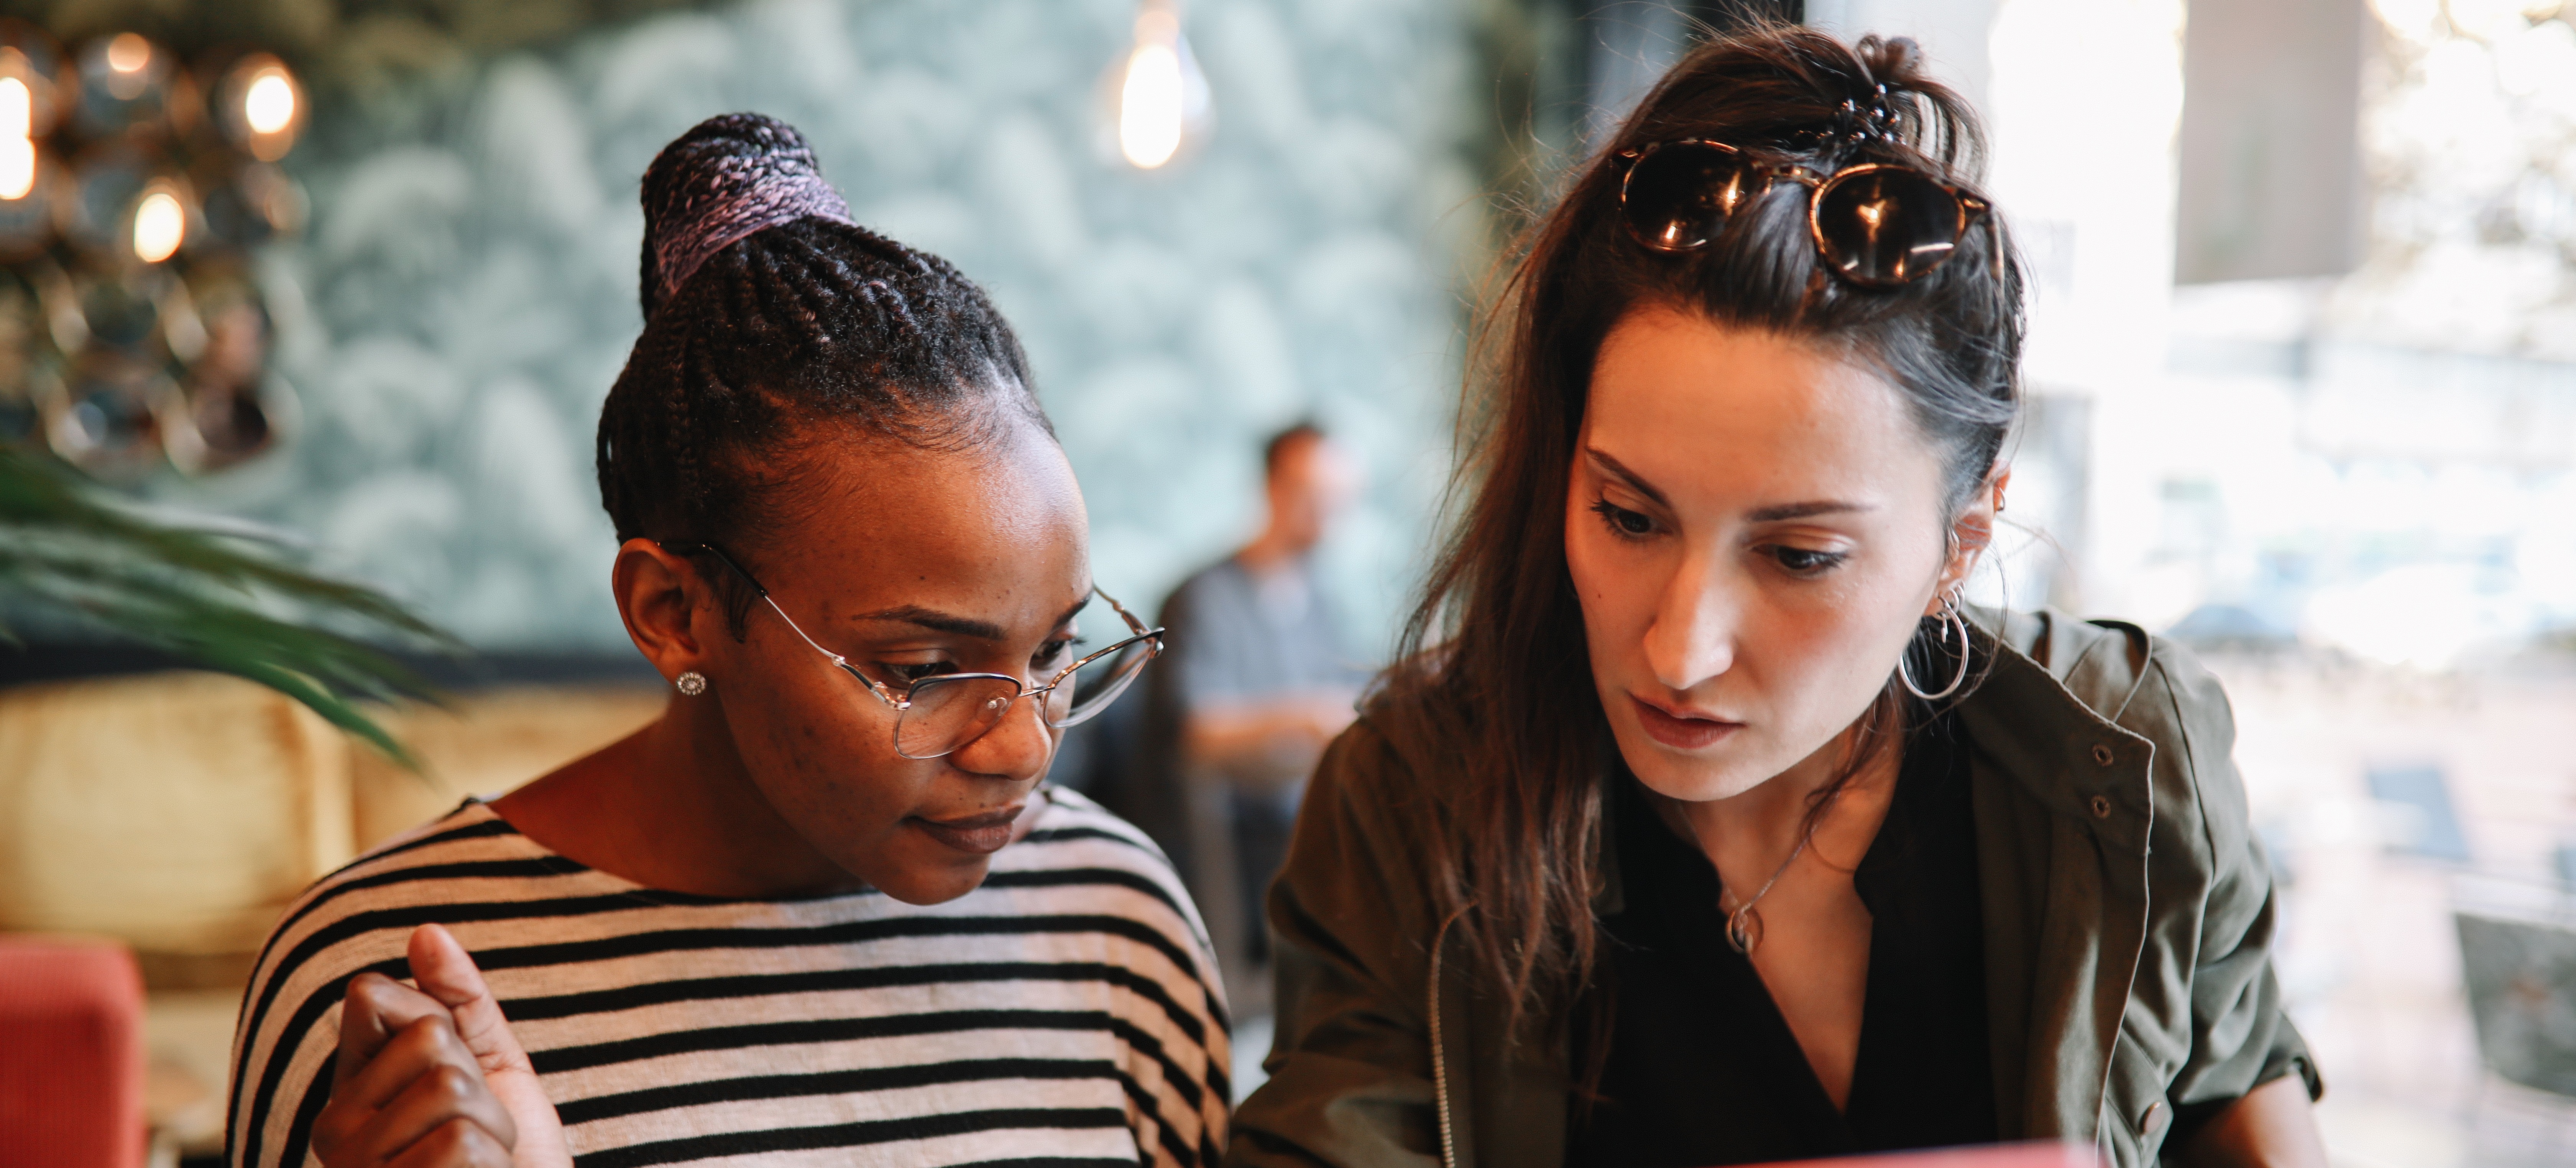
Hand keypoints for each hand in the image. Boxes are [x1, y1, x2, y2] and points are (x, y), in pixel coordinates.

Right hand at [311, 924, 570, 1167]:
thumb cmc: (508, 1153)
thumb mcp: (494, 1067)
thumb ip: (458, 1000)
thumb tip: (425, 930)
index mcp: (351, 1089)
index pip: (374, 996)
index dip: (436, 1023)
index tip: (447, 1073)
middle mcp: (334, 1128)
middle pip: (431, 1043)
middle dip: (480, 1083)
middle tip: (478, 1132)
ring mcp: (356, 1166)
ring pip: (451, 1089)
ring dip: (494, 1127)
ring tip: (479, 1165)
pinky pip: (461, 1143)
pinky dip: (493, 1164)